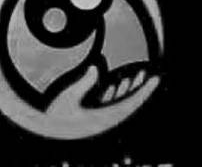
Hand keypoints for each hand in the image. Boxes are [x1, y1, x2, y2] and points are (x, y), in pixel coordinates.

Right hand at [43, 65, 159, 138]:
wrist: (45, 131)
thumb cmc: (55, 117)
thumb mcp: (68, 98)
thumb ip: (83, 84)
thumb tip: (95, 69)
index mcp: (104, 118)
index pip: (131, 103)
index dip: (145, 91)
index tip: (156, 79)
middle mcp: (105, 120)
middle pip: (129, 103)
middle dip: (140, 88)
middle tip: (151, 75)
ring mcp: (99, 120)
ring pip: (121, 104)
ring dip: (129, 90)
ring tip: (137, 77)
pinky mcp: (93, 118)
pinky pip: (110, 106)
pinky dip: (117, 94)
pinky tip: (118, 86)